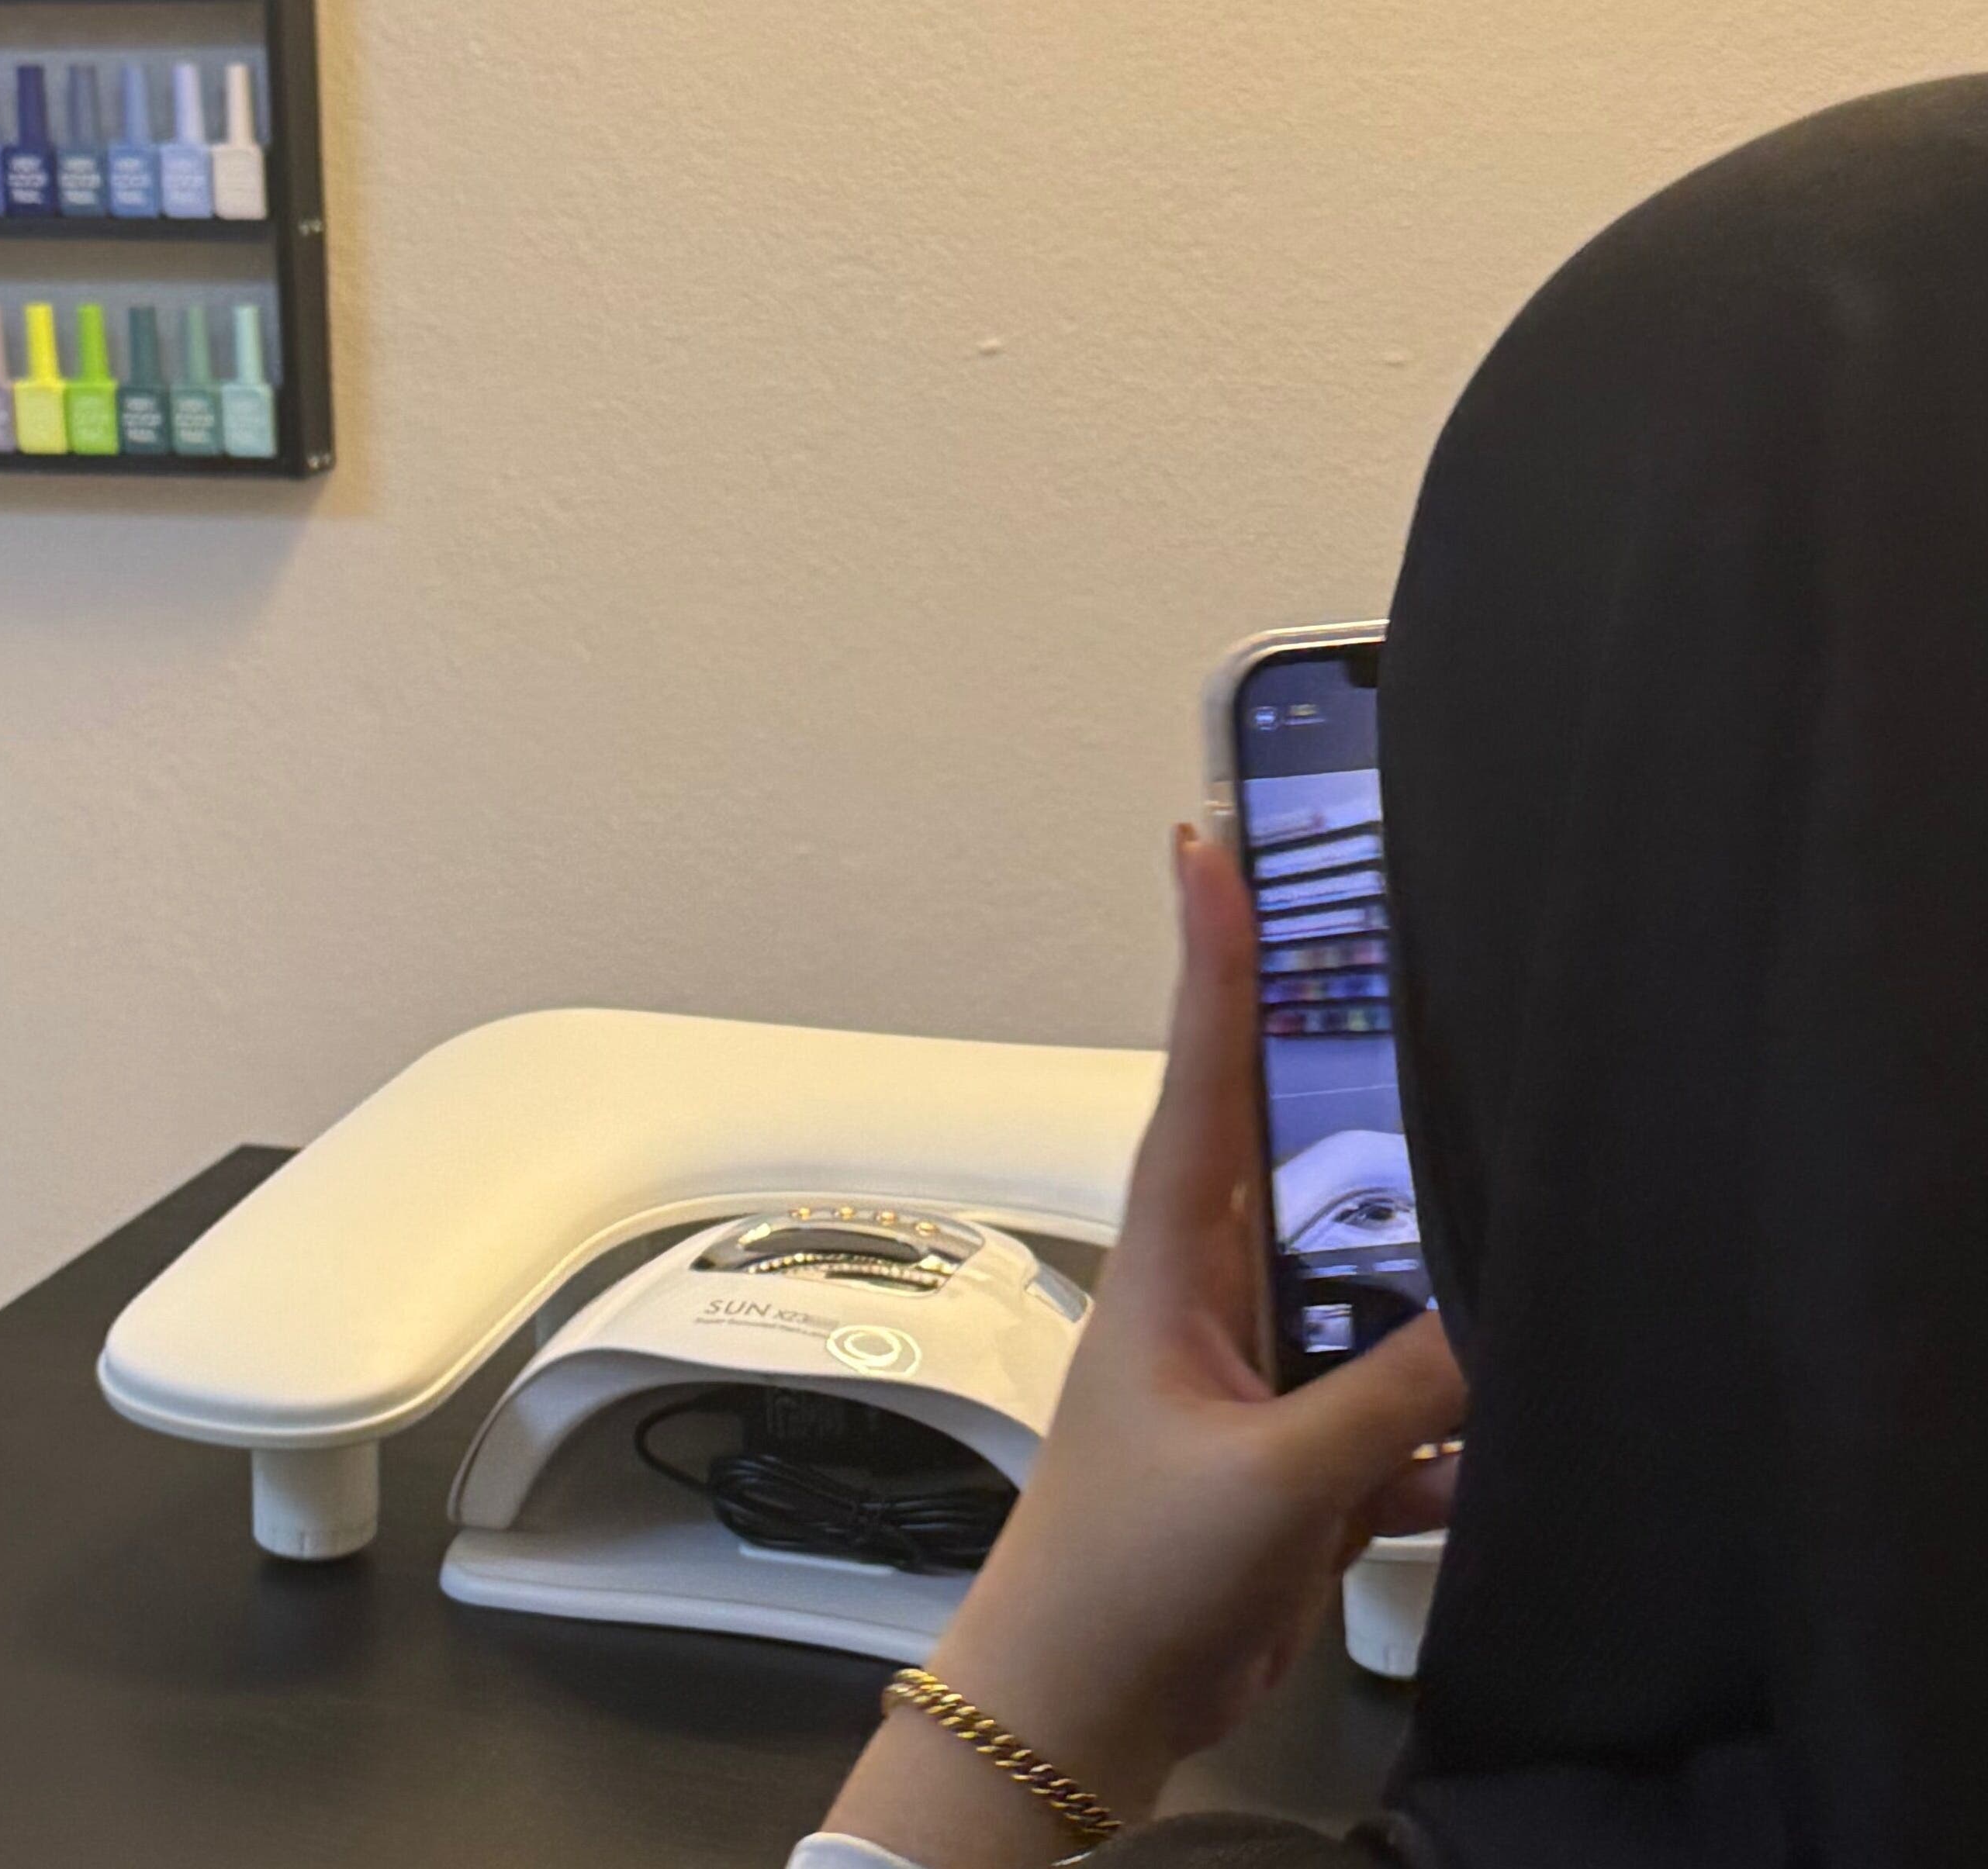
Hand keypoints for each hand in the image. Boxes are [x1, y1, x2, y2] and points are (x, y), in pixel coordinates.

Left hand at [825, 828, 1464, 1867]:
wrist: (1082, 1706)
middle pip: (1294, 1154)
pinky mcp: (1295, 1456)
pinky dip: (1448, 1418)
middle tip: (1402, 954)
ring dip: (1421, 1257)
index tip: (1208, 844)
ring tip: (1502, 1181)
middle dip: (1340, 1067)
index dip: (1210, 960)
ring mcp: (1255, 1375)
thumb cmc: (1128, 1574)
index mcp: (1175, 1265)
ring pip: (1362, 1281)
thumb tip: (1500, 1315)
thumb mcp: (1270, 1480)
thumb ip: (1389, 1400)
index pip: (1201, 1077)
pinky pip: (1393, 1407)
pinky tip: (1515, 1416)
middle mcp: (1213, 1297)